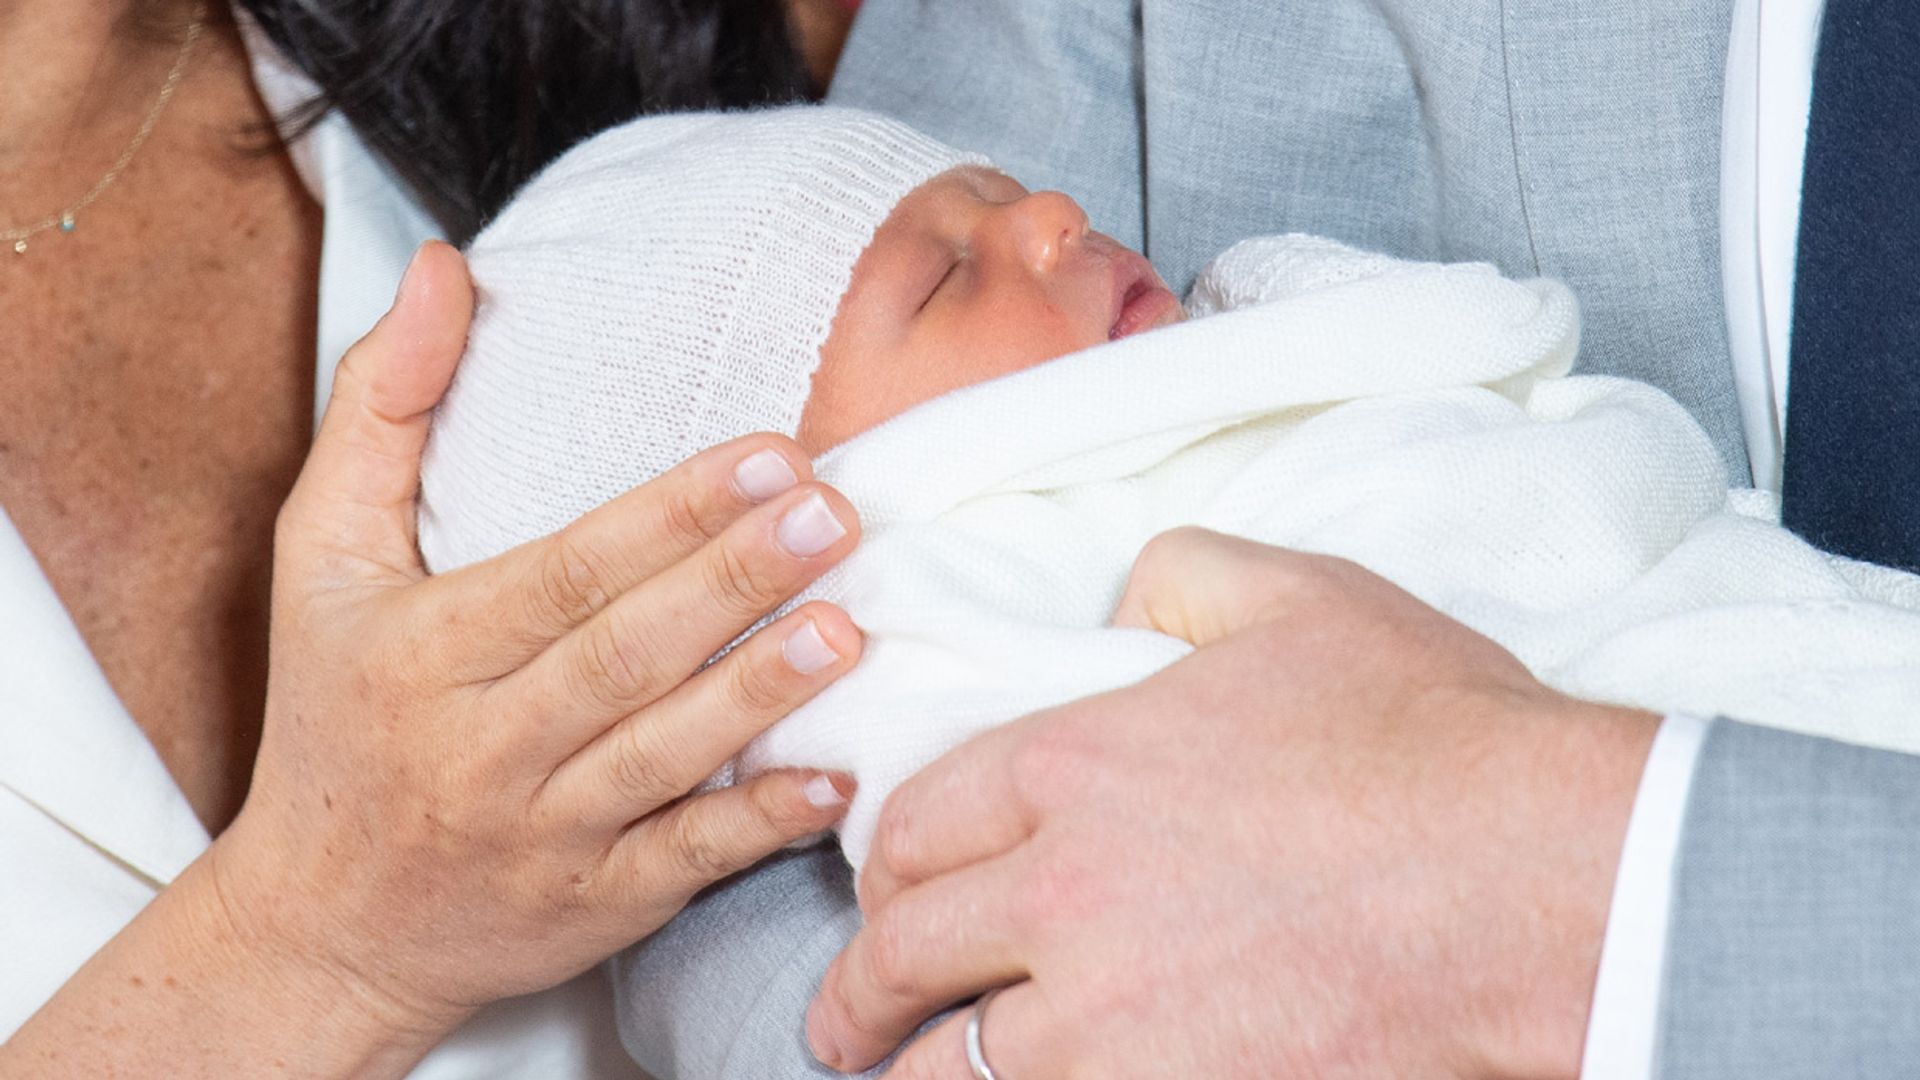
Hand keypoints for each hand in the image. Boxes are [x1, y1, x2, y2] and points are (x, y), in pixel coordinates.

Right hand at [212, 244, 863, 1043]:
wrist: (321, 929)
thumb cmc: (333, 715)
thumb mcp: (317, 557)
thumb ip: (380, 407)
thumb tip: (446, 266)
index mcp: (422, 650)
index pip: (561, 574)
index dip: (668, 515)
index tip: (768, 453)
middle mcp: (480, 747)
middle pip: (622, 656)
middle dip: (733, 582)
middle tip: (835, 514)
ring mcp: (542, 835)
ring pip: (661, 758)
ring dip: (758, 695)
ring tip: (848, 627)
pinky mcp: (594, 908)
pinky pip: (683, 863)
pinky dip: (758, 824)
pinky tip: (834, 777)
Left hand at [806, 527, 1659, 1078]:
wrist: (1540, 875)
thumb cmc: (1430, 734)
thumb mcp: (1297, 598)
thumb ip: (1177, 578)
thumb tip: (1122, 596)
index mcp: (1075, 763)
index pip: (919, 823)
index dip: (884, 864)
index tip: (880, 894)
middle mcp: (1064, 889)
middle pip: (905, 950)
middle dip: (858, 992)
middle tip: (845, 1017)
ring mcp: (1111, 1012)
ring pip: (951, 1066)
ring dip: (910, 1074)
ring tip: (893, 1079)